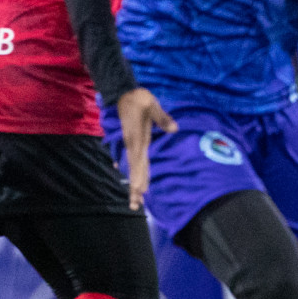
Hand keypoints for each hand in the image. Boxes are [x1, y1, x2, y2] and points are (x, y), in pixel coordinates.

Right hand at [116, 87, 176, 209]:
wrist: (123, 93)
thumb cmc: (139, 99)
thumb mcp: (152, 105)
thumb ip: (162, 118)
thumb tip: (174, 129)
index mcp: (137, 138)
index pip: (138, 161)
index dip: (138, 176)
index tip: (139, 190)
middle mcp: (132, 144)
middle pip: (134, 169)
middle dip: (135, 187)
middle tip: (135, 206)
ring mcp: (131, 144)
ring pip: (133, 167)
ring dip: (134, 183)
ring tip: (135, 201)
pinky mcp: (132, 142)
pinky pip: (133, 161)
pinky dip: (133, 172)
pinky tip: (131, 181)